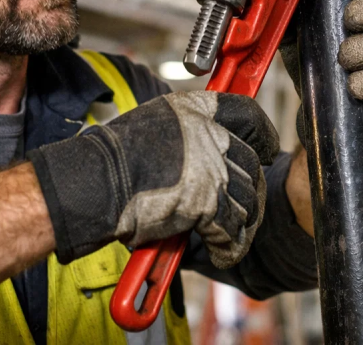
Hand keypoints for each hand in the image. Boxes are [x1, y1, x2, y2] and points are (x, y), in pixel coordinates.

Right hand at [27, 91, 278, 268]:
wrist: (96, 183)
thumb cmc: (113, 159)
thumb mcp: (154, 126)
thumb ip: (186, 135)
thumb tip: (206, 154)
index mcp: (195, 110)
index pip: (247, 114)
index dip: (263, 134)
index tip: (266, 148)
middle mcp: (208, 134)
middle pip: (250, 164)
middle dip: (250, 190)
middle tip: (244, 207)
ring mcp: (210, 168)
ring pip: (247, 199)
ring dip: (243, 222)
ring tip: (232, 236)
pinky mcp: (207, 204)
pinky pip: (233, 230)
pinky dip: (231, 247)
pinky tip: (223, 253)